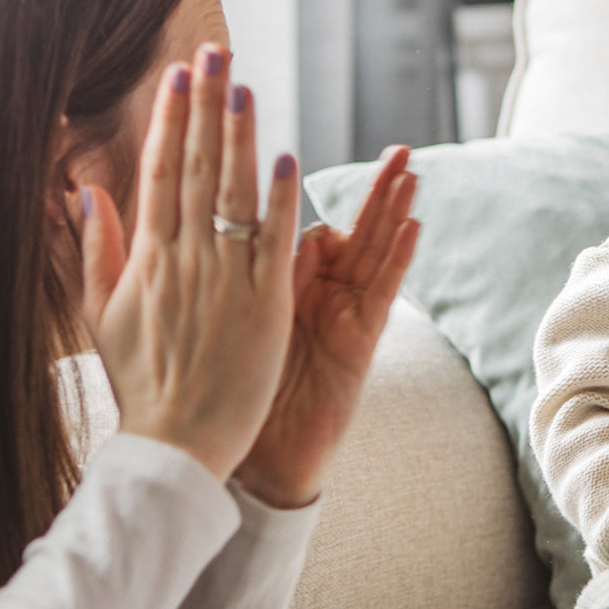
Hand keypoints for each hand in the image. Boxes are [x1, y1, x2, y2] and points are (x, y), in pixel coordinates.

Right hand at [75, 46, 298, 483]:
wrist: (176, 443)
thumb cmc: (142, 381)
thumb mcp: (102, 313)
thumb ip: (97, 248)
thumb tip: (84, 191)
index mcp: (149, 257)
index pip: (162, 171)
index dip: (172, 118)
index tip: (179, 74)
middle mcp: (187, 257)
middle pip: (199, 166)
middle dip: (206, 104)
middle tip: (216, 50)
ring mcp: (228, 278)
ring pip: (236, 192)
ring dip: (241, 134)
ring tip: (245, 84)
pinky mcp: (266, 303)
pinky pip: (275, 241)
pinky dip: (282, 200)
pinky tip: (286, 158)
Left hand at [234, 146, 419, 507]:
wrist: (252, 461)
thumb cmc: (226, 395)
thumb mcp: (210, 323)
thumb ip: (210, 275)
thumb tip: (195, 228)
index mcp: (280, 286)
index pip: (298, 224)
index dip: (312, 189)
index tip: (325, 155)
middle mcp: (318, 296)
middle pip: (350, 230)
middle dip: (372, 189)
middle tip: (397, 148)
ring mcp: (341, 318)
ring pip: (372, 253)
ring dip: (392, 211)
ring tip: (411, 170)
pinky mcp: (356, 344)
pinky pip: (381, 295)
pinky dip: (397, 261)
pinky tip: (412, 228)